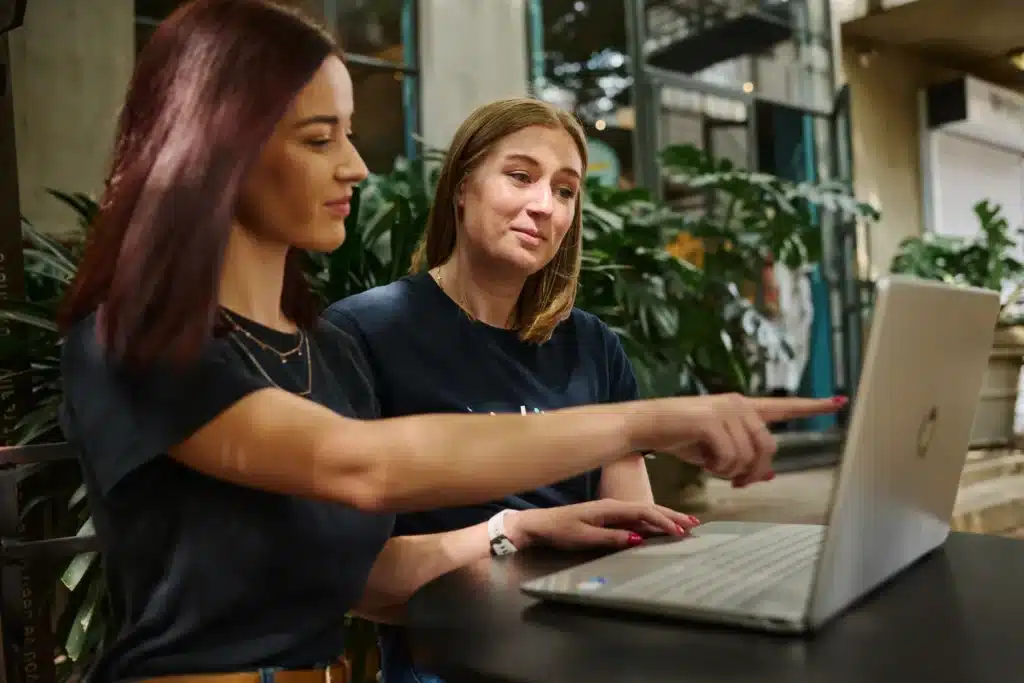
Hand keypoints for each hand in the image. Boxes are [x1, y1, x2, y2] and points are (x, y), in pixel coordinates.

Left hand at [505, 499, 699, 550]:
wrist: (538, 524)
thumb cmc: (558, 530)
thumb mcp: (583, 536)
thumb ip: (610, 538)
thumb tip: (638, 538)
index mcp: (609, 508)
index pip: (643, 512)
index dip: (663, 521)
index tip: (680, 531)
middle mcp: (613, 506)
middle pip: (648, 509)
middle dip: (671, 516)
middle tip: (694, 525)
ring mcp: (611, 511)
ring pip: (644, 512)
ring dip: (664, 517)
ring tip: (685, 524)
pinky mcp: (608, 518)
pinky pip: (635, 518)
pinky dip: (651, 521)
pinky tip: (660, 527)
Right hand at [629, 393, 846, 486]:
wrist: (645, 425)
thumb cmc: (679, 436)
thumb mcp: (715, 449)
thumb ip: (743, 457)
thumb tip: (767, 474)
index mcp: (742, 407)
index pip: (783, 407)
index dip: (812, 407)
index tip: (839, 401)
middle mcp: (739, 405)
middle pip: (768, 448)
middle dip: (754, 472)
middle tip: (736, 483)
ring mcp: (726, 411)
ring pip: (749, 457)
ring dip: (732, 471)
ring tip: (713, 467)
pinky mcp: (712, 421)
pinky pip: (729, 458)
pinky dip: (718, 468)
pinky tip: (704, 462)